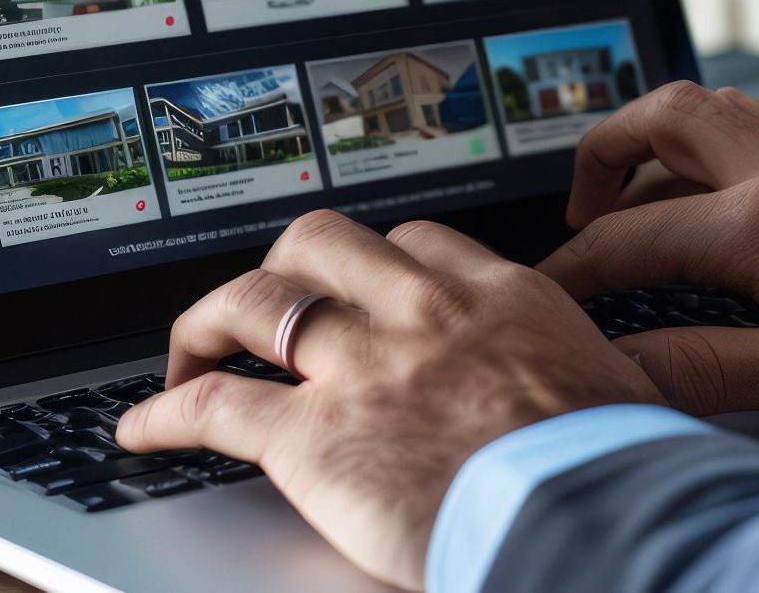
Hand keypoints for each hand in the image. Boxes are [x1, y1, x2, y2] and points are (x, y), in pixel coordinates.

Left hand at [115, 209, 660, 590]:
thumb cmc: (617, 471)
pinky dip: (163, 412)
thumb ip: (579, 376)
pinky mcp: (310, 435)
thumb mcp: (613, 390)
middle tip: (265, 305)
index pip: (414, 242)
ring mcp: (361, 365)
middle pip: (321, 243)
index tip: (358, 288)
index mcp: (497, 295)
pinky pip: (212, 404)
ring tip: (186, 351)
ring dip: (207, 321)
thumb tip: (600, 401)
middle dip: (282, 268)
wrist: (593, 517)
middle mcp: (421, 310)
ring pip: (253, 301)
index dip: (374, 264)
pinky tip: (141, 430)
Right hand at [541, 83, 758, 428]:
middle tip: (582, 218)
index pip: (633, 236)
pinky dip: (713, 148)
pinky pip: (758, 129)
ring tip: (637, 196)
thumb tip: (628, 370)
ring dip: (657, 138)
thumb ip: (720, 368)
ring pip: (714, 109)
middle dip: (601, 153)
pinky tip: (727, 202)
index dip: (575, 270)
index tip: (541, 299)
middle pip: (663, 116)